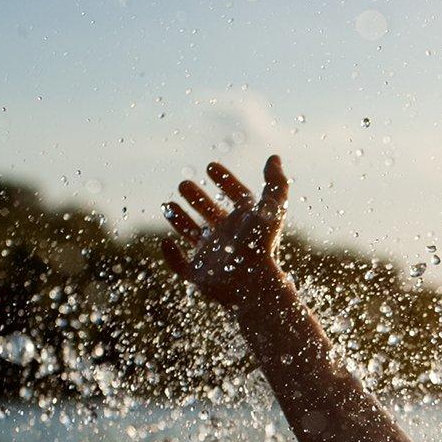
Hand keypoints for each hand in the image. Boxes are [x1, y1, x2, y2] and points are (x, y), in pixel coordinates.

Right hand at [161, 155, 289, 306]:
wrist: (251, 284)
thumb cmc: (261, 245)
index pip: (237, 198)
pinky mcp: (199, 276)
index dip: (226, 181)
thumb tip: (275, 157)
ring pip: (194, 235)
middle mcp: (229, 238)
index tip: (211, 166)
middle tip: (184, 184)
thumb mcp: (272, 209)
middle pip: (211, 214)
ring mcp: (213, 257)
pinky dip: (171, 255)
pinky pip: (181, 265)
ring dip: (180, 220)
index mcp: (246, 223)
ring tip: (168, 204)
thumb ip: (276, 182)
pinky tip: (165, 241)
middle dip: (197, 198)